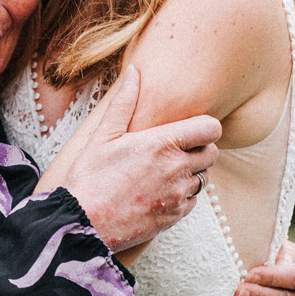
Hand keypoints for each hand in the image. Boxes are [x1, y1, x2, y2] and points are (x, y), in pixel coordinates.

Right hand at [63, 67, 220, 254]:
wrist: (82, 223)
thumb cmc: (89, 177)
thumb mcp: (103, 135)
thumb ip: (124, 102)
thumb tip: (134, 72)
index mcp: (162, 143)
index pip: (210, 129)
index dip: (204, 128)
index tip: (188, 130)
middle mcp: (176, 168)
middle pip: (212, 153)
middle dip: (199, 149)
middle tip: (175, 150)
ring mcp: (177, 194)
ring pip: (203, 178)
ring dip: (190, 174)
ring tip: (162, 173)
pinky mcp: (174, 216)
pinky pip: (192, 201)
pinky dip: (182, 196)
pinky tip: (158, 192)